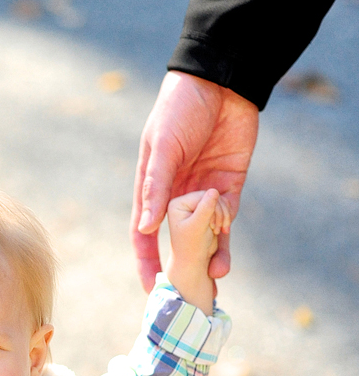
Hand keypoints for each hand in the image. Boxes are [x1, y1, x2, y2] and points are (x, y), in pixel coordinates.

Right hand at [132, 72, 257, 290]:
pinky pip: (226, 217)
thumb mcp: (163, 146)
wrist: (221, 81)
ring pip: (206, 234)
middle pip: (177, 240)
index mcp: (152, 187)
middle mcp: (177, 195)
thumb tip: (145, 226)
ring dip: (210, 256)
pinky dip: (226, 234)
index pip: (145, 233)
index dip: (147, 261)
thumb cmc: (180, 108)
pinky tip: (225, 250)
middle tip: (188, 294)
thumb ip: (156, 185)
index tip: (151, 288)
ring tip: (216, 277)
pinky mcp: (229, 185)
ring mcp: (204, 192)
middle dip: (182, 267)